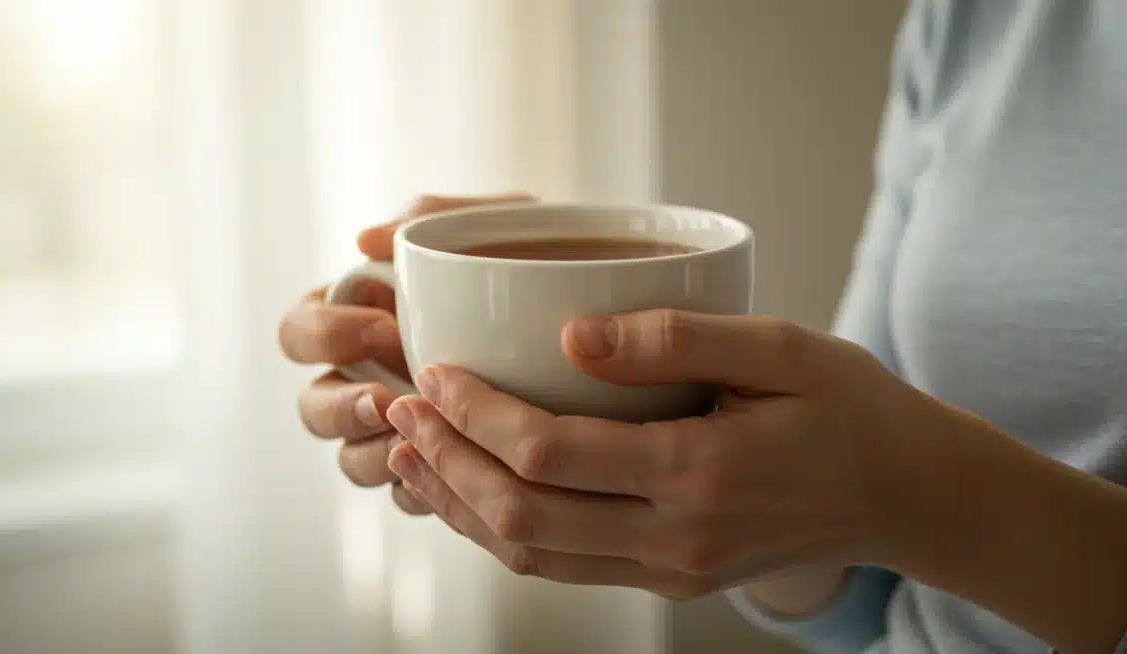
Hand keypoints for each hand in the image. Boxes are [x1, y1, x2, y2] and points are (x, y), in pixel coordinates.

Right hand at [278, 193, 534, 514]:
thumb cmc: (536, 265)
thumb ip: (431, 218)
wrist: (605, 325)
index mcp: (357, 318)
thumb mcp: (495, 225)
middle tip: (387, 401)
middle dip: (340, 408)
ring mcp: (397, 429)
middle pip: (312, 407)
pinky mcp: (437, 469)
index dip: (326, 335)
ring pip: (351, 461)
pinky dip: (425, 490)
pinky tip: (460, 478)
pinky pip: (409, 495)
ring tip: (420, 443)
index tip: (385, 326)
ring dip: (375, 456)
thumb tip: (365, 239)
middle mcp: (365, 379)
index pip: (299, 332)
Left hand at [382, 310, 962, 596]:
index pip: (550, 454)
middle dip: (447, 462)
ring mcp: (671, 570)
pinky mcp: (670, 578)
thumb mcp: (781, 348)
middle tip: (399, 409)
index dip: (476, 414)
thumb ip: (675, 338)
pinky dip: (504, 530)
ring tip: (411, 451)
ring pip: (533, 555)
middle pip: (522, 517)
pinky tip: (472, 490)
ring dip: (462, 503)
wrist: (906, 496)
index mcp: (699, 474)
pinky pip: (564, 565)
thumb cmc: (848, 407)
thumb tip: (570, 331)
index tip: (433, 372)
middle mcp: (676, 538)